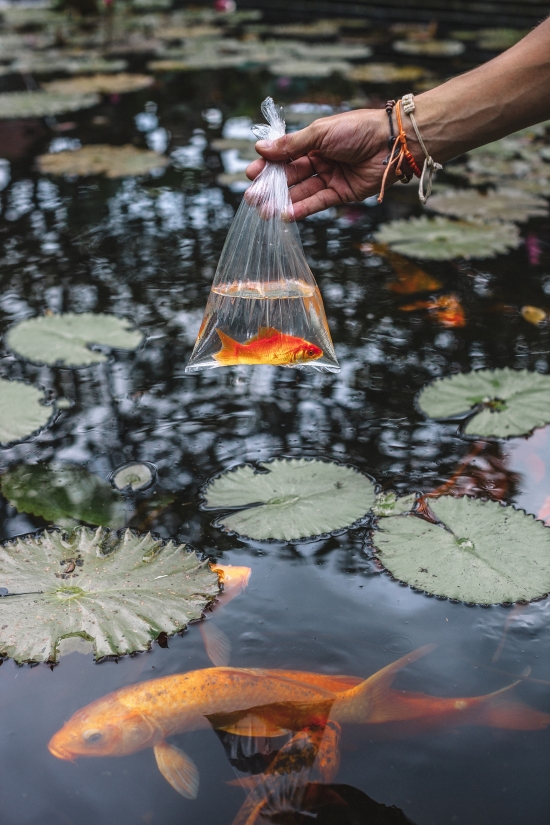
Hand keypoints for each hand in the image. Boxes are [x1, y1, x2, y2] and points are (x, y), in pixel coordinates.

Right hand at [245, 108, 391, 219]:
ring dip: (283, 201)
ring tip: (264, 211)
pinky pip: (317, 203)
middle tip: (252, 197)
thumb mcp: (320, 133)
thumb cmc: (357, 130)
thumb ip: (291, 145)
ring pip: (301, 191)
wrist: (391, 142)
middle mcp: (320, 160)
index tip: (251, 174)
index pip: (285, 156)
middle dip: (271, 187)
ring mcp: (330, 178)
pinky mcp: (341, 194)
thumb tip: (261, 147)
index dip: (269, 165)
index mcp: (314, 142)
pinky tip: (285, 214)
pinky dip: (302, 209)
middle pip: (291, 176)